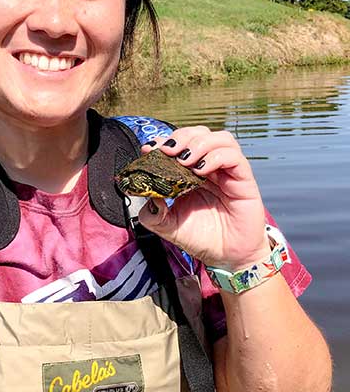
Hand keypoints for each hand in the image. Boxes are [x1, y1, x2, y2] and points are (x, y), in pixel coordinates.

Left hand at [137, 126, 270, 271]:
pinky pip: (234, 157)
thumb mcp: (168, 226)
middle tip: (167, 150)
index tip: (149, 149)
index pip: (181, 144)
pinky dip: (216, 157)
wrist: (226, 258)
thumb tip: (146, 196)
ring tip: (184, 160)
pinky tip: (200, 170)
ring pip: (220, 139)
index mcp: (192, 172)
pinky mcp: (244, 180)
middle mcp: (211, 167)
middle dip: (181, 136)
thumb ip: (153, 213)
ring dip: (199, 143)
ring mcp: (229, 172)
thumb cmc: (200, 238)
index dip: (165, 141)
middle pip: (200, 133)